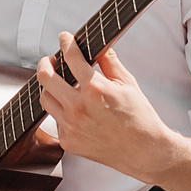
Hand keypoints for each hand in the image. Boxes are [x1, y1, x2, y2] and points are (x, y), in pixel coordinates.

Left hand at [34, 34, 178, 179]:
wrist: (144, 152)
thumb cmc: (140, 118)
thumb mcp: (128, 84)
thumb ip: (109, 62)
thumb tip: (99, 45)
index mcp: (95, 90)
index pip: (71, 58)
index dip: (66, 43)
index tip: (64, 38)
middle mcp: (79, 108)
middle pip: (46, 78)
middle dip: (45, 63)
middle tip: (50, 60)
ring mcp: (71, 126)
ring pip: (45, 99)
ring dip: (49, 87)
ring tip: (58, 83)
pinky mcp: (68, 141)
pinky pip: (55, 120)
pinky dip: (61, 111)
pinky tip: (72, 108)